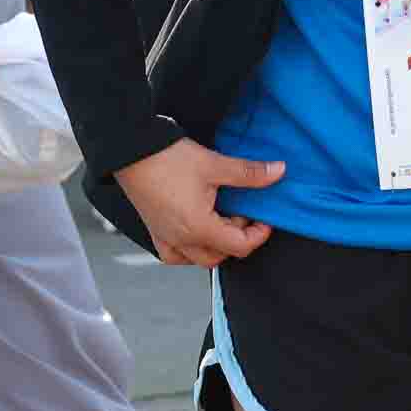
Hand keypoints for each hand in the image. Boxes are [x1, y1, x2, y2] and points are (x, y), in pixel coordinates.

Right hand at [113, 139, 285, 267]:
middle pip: (222, 255)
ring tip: (221, 218)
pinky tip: (197, 231)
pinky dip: (190, 250)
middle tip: (242, 211)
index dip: (259, 234)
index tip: (264, 217)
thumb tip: (279, 171)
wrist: (131, 151)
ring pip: (199, 258)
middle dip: (238, 237)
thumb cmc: (168, 159)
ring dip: (217, 245)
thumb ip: (249, 173)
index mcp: (199, 228)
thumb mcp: (215, 165)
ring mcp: (166, 239)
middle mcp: (182, 241)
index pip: (240, 246)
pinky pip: (176, 255)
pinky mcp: (155, 232)